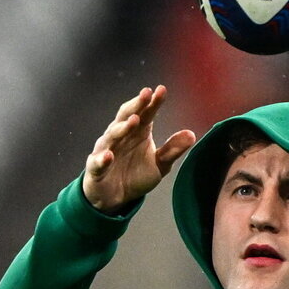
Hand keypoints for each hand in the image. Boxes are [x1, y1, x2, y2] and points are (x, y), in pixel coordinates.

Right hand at [83, 85, 195, 212]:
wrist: (116, 198)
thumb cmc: (136, 175)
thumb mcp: (160, 164)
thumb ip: (172, 150)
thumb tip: (192, 134)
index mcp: (138, 132)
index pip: (146, 113)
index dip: (153, 102)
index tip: (162, 90)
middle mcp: (121, 136)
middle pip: (126, 116)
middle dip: (136, 105)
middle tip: (146, 94)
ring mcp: (106, 150)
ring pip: (112, 135)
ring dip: (122, 127)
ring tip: (134, 120)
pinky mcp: (96, 168)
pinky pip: (97, 162)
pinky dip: (102, 159)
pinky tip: (108, 156)